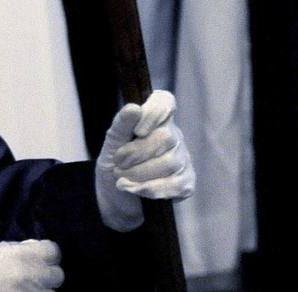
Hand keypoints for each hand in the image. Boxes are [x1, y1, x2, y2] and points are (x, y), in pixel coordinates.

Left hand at [95, 90, 195, 231]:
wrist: (115, 196)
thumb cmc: (114, 163)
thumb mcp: (111, 143)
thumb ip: (121, 125)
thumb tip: (133, 107)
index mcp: (155, 120)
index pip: (165, 102)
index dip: (154, 112)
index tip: (137, 131)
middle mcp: (173, 137)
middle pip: (166, 137)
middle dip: (136, 153)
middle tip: (118, 162)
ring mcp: (183, 160)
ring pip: (170, 163)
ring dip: (139, 173)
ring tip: (120, 176)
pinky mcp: (186, 184)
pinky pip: (173, 185)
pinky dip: (147, 188)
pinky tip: (131, 188)